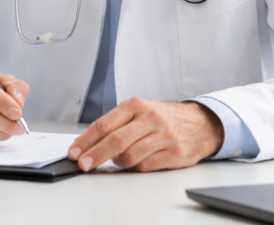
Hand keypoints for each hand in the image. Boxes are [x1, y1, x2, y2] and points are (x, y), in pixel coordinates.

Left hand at [67, 98, 222, 171]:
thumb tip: (86, 143)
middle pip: (115, 140)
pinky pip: (146, 166)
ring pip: (130, 156)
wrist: (199, 123)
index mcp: (136, 105)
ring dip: (117, 162)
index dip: (86, 140)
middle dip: (95, 155)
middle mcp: (150, 118)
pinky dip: (135, 167)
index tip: (74, 152)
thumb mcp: (139, 111)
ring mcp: (164, 135)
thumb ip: (116, 124)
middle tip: (83, 165)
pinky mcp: (175, 153)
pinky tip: (134, 163)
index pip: (104, 124)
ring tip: (116, 160)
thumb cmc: (162, 118)